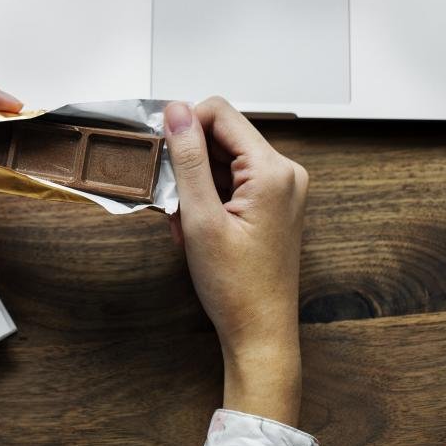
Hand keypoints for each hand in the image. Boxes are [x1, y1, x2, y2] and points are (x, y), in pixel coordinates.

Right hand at [163, 97, 307, 426]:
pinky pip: (232, 179)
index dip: (184, 126)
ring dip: (194, 182)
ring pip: (222, 158)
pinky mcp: (273, 202)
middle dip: (188, 161)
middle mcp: (284, 172)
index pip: (220, 112)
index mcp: (273, 171)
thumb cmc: (237, 288)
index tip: (161, 153)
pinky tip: (195, 225)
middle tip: (170, 200)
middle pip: (221, 134)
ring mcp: (281, 188)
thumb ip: (187, 159)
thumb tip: (176, 112)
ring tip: (183, 221)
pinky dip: (207, 195)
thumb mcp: (200, 218)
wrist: (260, 333)